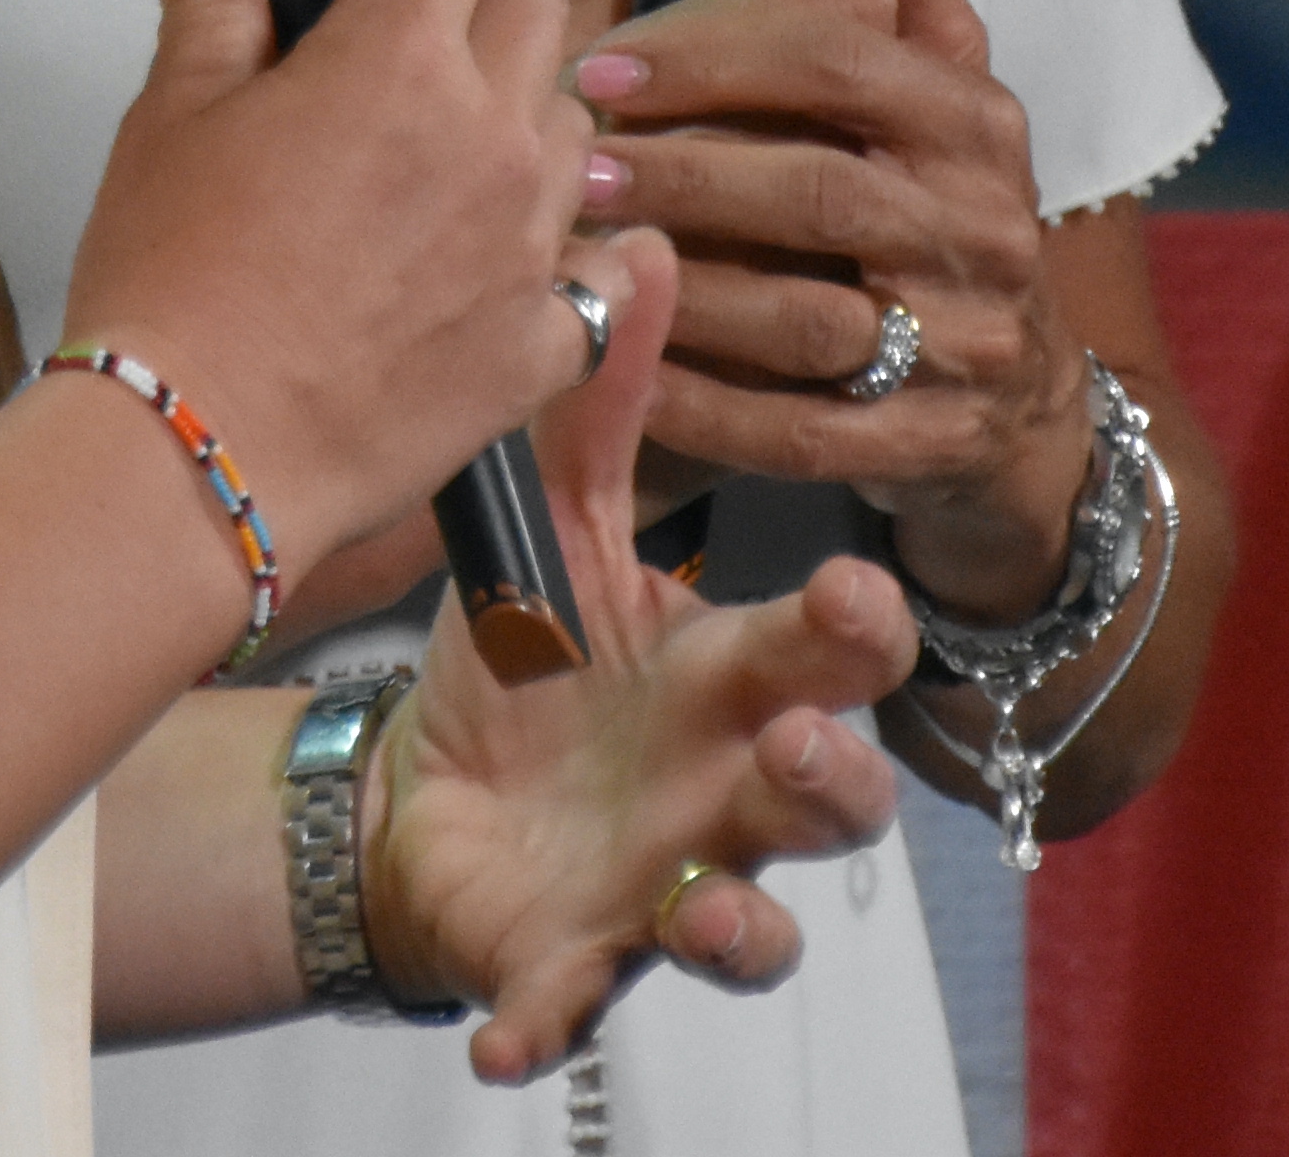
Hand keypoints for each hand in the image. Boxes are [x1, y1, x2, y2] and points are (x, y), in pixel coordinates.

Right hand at [54, 0, 595, 579]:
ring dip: (519, 103)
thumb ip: (209, 4)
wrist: (195, 460)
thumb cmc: (173, 294)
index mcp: (397, 59)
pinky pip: (592, 264)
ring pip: (571, 120)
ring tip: (441, 135)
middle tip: (407, 0)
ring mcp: (531, 241)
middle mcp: (490, 136)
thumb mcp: (170, 120)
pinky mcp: (545, 340)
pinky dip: (552, 245)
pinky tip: (490, 255)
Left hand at [360, 232, 913, 1083]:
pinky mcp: (575, 963)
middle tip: (791, 750)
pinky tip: (513, 1038)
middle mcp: (725, 793)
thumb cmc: (532, 663)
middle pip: (829, 801)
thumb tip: (647, 251)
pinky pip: (576, 1008)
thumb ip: (607, 415)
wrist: (427, 797)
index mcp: (731, 678)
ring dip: (739, 925)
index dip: (855, 631)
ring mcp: (662, 887)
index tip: (860, 590)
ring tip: (703, 908)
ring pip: (750, 927)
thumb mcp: (563, 541)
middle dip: (830, 781)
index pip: (828, 653)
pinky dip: (548, 1025)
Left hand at [579, 0, 1093, 618]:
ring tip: (574, 259)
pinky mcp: (930, 448)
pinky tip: (617, 364)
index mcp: (977, 121)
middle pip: (817, 195)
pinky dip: (705, 403)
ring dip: (683, 292)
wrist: (1025, 406)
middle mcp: (986, 229)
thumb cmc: (938, 208)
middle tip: (564, 161)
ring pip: (808, 320)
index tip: (602, 62)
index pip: (845, 68)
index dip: (718, 61)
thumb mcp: (943, 79)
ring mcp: (968, 348)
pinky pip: (801, 432)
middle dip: (683, 175)